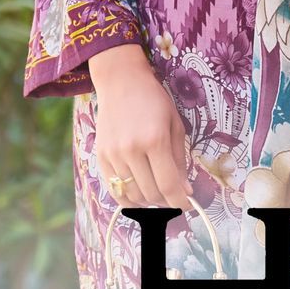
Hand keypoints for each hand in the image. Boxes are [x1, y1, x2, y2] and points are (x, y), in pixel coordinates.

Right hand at [88, 44, 192, 208]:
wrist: (121, 82)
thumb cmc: (154, 100)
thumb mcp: (174, 125)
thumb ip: (179, 160)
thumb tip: (185, 190)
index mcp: (155, 140)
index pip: (168, 184)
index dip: (180, 201)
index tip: (189, 206)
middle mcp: (131, 150)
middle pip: (151, 193)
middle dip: (167, 201)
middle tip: (175, 197)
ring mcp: (113, 155)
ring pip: (133, 195)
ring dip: (149, 201)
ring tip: (159, 194)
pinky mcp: (100, 157)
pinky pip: (115, 190)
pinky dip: (129, 198)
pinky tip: (140, 193)